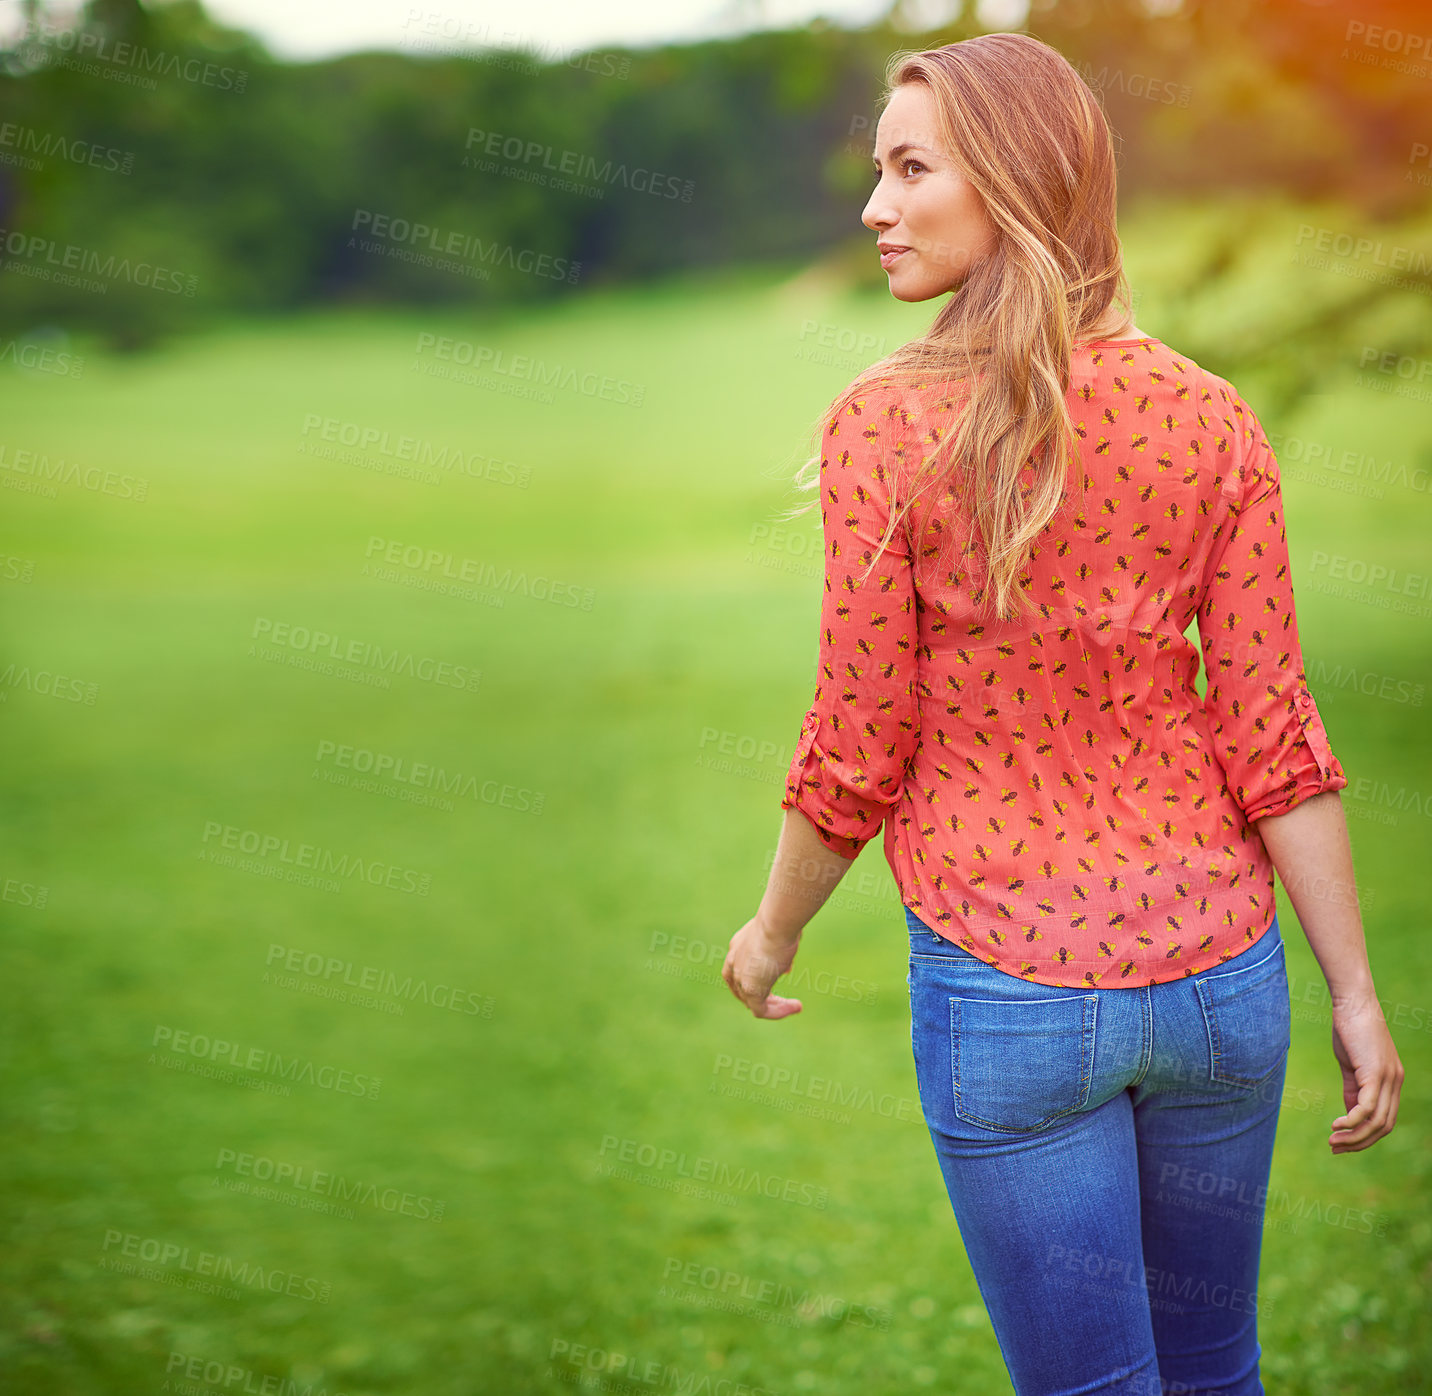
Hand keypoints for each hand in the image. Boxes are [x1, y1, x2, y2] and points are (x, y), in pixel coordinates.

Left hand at [721, 915, 802, 1018]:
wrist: (776, 924)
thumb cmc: (782, 921)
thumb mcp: (780, 935)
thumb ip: (780, 950)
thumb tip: (786, 966)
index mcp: (739, 945)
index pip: (740, 967)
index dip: (757, 975)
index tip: (779, 974)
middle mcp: (734, 961)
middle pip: (741, 988)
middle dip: (762, 994)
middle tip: (779, 999)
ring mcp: (740, 977)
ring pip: (752, 1002)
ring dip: (774, 1006)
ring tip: (795, 1007)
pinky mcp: (751, 989)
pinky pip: (762, 1010)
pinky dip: (778, 1012)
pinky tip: (796, 1007)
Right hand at [1328, 996, 1403, 1152]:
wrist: (1353, 1002)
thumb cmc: (1350, 1029)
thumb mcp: (1351, 1064)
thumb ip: (1353, 1088)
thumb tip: (1350, 1114)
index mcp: (1392, 1081)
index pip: (1385, 1120)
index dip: (1365, 1136)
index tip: (1342, 1142)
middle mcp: (1395, 1083)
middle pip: (1383, 1126)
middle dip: (1360, 1142)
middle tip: (1335, 1147)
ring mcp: (1388, 1079)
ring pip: (1376, 1121)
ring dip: (1354, 1136)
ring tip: (1333, 1140)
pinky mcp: (1375, 1073)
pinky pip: (1366, 1107)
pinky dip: (1352, 1121)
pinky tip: (1336, 1124)